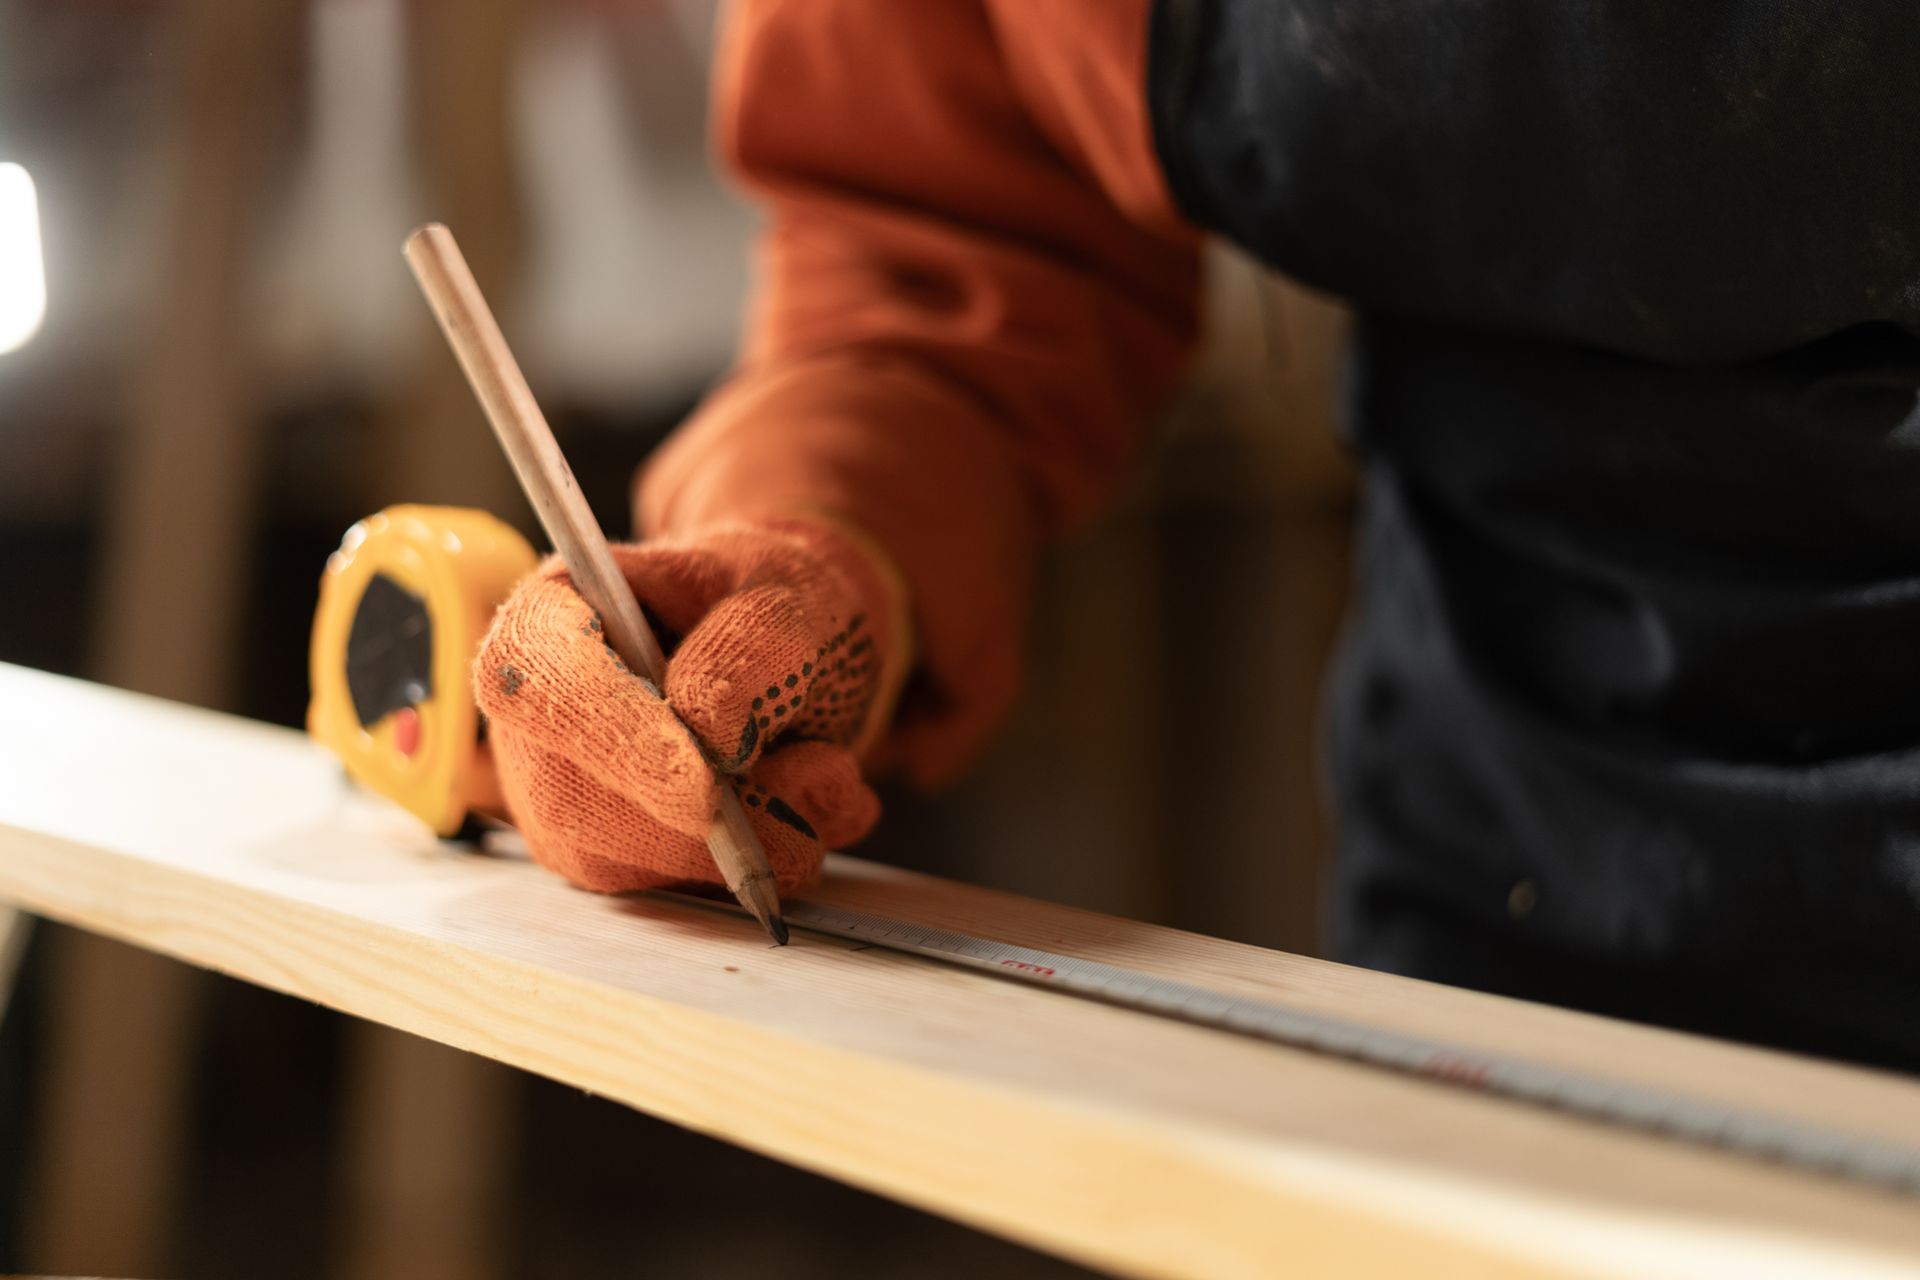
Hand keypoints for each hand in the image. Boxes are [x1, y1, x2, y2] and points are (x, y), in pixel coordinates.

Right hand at [474, 518, 907, 894]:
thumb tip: (707, 729)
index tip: (703, 788)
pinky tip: (812, 801)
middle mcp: (539, 713)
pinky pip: (674, 888)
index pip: (531, 682)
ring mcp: (566, 793)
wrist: (801, 644)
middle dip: (701, 818)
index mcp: (553, 612)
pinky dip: (763, 860)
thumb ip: (750, 649)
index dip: (610, 740)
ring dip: (747, 840)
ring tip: (828, 767)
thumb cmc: (775, 601)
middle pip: (572, 799)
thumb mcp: (788, 595)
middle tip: (818, 775)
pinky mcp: (611, 853)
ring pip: (626, 861)